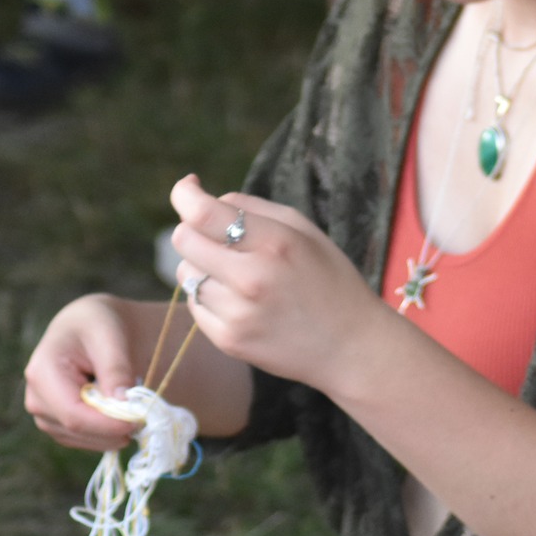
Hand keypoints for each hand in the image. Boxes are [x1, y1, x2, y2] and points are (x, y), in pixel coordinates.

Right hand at [24, 294, 152, 451]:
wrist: (88, 327)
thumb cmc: (98, 324)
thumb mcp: (110, 334)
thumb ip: (115, 367)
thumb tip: (121, 401)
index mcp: (43, 372)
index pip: (73, 413)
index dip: (106, 424)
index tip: (138, 421)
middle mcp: (36, 397)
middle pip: (76, 430)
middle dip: (112, 430)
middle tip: (145, 417)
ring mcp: (44, 414)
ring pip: (80, 439)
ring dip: (111, 433)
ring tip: (135, 412)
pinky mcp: (56, 424)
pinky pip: (83, 440)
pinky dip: (106, 434)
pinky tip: (122, 417)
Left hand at [165, 176, 387, 394]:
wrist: (351, 348)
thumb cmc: (330, 281)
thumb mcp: (305, 231)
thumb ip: (253, 208)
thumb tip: (200, 197)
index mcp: (275, 243)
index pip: (202, 213)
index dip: (185, 195)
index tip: (189, 188)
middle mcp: (253, 278)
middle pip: (183, 240)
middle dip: (194, 231)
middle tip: (216, 235)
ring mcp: (238, 314)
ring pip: (186, 273)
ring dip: (202, 266)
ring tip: (236, 274)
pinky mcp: (229, 340)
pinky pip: (194, 305)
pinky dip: (208, 296)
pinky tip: (239, 300)